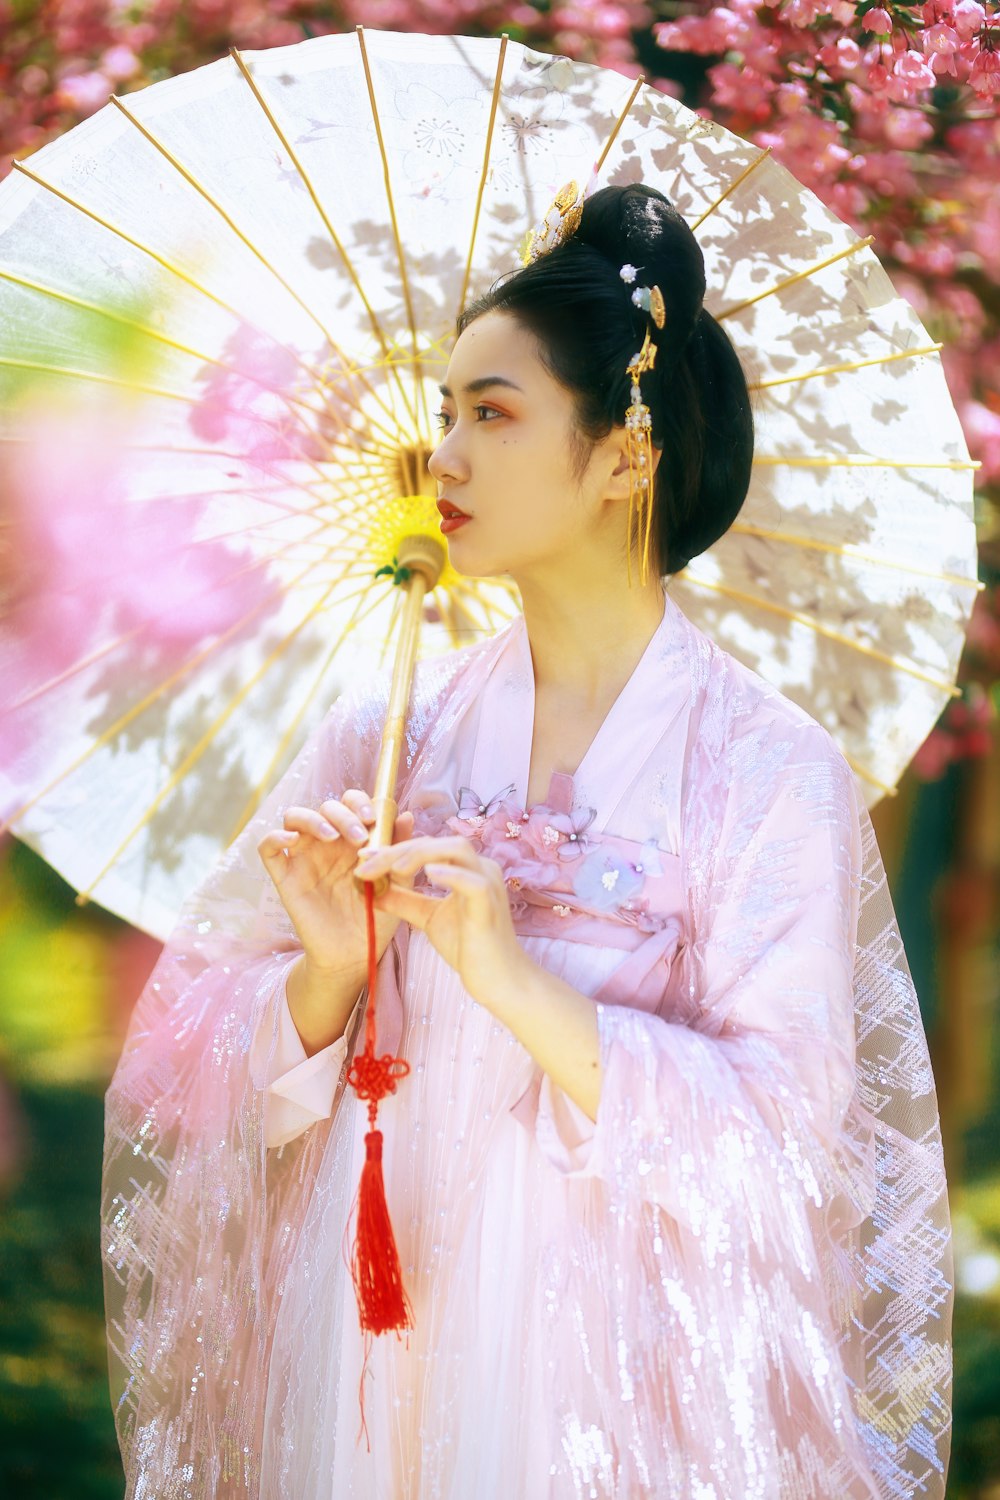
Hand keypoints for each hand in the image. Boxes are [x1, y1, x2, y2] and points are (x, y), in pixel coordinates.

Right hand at [257, 790, 416, 974]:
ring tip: (332, 837)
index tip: (374, 819)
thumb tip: (405, 815)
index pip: (351, 804)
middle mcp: (326, 843)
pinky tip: (291, 839)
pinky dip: (274, 836)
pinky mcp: (285, 877)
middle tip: (360, 836)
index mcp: (353, 839)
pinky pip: (268, 848)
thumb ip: (398, 850)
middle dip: (343, 814)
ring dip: (313, 819)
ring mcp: (304, 858)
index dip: (360, 803)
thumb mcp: (396, 882)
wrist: (356, 955)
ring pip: (294, 817)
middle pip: (325, 807)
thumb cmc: (376, 917)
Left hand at [355, 836, 526, 1007]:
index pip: (427, 847)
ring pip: (456, 850)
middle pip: (438, 843)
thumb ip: (405, 901)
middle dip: (399, 850)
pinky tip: (427, 876)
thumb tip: (373, 890)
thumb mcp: (428, 919)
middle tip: (366, 863)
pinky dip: (450, 875)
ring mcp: (489, 884)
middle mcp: (481, 868)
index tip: (362, 859)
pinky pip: (473, 883)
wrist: (498, 980)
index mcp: (467, 869)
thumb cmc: (469, 948)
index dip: (393, 849)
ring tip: (393, 868)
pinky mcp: (490, 906)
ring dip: (421, 854)